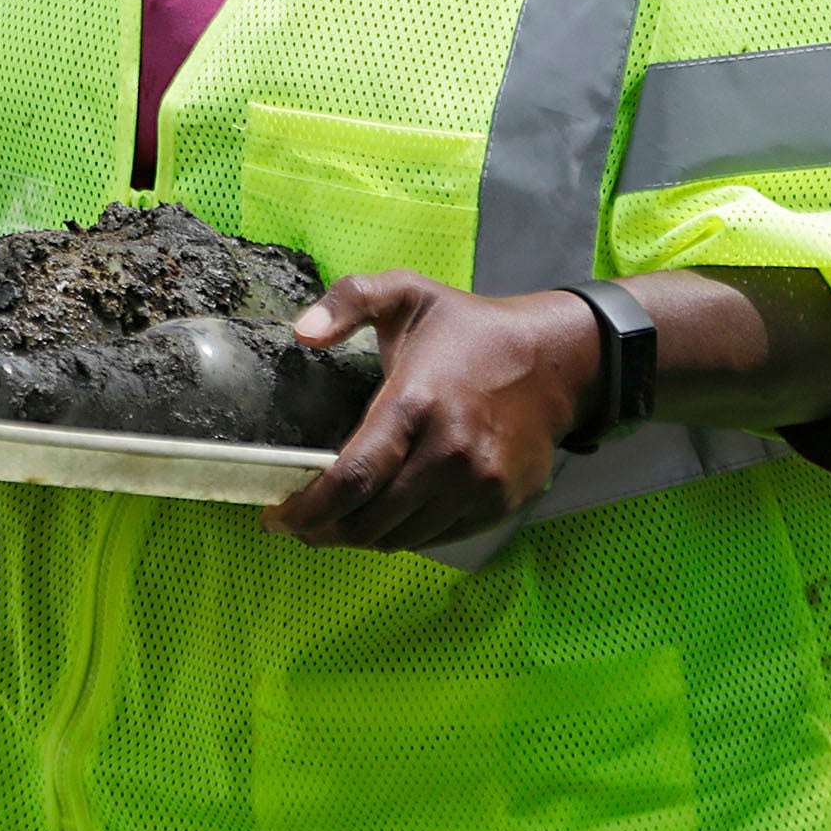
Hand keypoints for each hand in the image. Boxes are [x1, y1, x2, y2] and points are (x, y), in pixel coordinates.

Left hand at [260, 273, 598, 552]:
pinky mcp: (499, 504)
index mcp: (416, 402)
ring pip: (401, 537)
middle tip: (296, 525)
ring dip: (359, 539)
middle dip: (323, 531)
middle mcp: (449, 452)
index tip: (275, 517)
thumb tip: (302, 332)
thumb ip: (348, 300)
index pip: (352, 477)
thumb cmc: (468, 328)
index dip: (307, 509)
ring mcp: (478, 484)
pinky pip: (435, 538)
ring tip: (333, 524)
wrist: (555, 361)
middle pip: (370, 520)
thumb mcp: (407, 292)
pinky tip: (382, 519)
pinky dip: (401, 536)